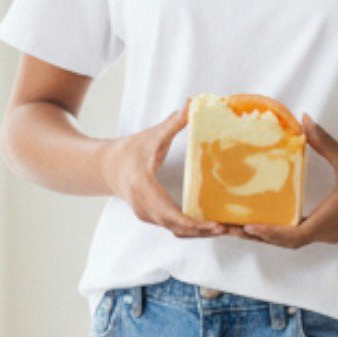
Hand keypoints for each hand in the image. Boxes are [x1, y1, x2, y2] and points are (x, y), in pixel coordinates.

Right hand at [104, 99, 226, 239]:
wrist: (105, 167)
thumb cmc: (128, 150)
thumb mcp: (152, 136)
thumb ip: (173, 123)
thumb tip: (192, 103)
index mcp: (144, 188)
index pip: (172, 214)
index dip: (195, 223)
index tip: (216, 225)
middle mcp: (145, 208)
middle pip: (179, 228)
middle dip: (205, 230)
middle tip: (232, 228)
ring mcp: (147, 216)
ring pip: (177, 231)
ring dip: (201, 233)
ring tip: (228, 229)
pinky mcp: (151, 218)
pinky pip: (174, 228)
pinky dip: (192, 230)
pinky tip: (212, 225)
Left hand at [218, 114, 337, 247]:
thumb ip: (325, 141)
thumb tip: (305, 120)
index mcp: (330, 219)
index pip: (295, 235)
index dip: (270, 233)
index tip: (249, 226)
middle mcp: (327, 232)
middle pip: (285, 242)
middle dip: (257, 236)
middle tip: (228, 228)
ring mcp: (328, 233)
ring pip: (291, 241)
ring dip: (266, 236)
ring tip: (237, 227)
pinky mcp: (330, 230)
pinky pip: (299, 235)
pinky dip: (279, 232)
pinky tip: (264, 221)